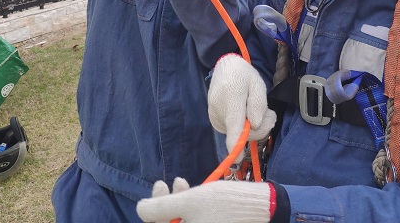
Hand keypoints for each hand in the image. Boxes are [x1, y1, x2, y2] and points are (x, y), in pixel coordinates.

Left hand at [136, 178, 271, 222]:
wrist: (259, 208)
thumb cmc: (225, 205)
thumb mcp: (189, 201)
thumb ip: (161, 207)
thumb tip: (139, 209)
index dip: (152, 212)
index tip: (159, 186)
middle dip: (164, 204)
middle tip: (164, 183)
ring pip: (180, 222)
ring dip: (176, 203)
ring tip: (180, 182)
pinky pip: (192, 222)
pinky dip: (188, 209)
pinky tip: (191, 192)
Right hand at [208, 54, 275, 163]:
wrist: (225, 69)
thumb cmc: (243, 75)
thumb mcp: (257, 83)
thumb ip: (258, 103)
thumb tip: (255, 125)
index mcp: (231, 95)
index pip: (234, 122)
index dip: (236, 141)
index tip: (236, 158)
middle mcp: (219, 108)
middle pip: (243, 132)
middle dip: (261, 127)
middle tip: (270, 113)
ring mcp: (214, 116)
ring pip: (239, 134)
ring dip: (252, 127)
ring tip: (255, 109)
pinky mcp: (214, 122)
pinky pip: (234, 132)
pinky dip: (243, 127)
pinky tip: (245, 113)